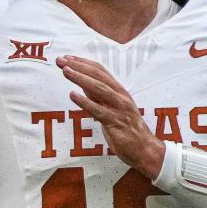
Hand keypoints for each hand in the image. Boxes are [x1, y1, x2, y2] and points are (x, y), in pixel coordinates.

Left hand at [57, 55, 164, 177]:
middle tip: (61, 60)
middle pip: (98, 76)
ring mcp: (119, 109)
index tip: (67, 58)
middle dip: (79, 66)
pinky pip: (99, 111)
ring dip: (81, 78)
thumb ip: (99, 96)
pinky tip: (73, 95)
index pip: (100, 71)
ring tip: (66, 71)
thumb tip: (83, 84)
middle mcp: (120, 96)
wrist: (145, 150)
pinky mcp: (116, 123)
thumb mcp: (112, 108)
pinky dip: (85, 102)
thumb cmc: (127, 129)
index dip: (83, 63)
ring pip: (99, 89)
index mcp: (119, 91)